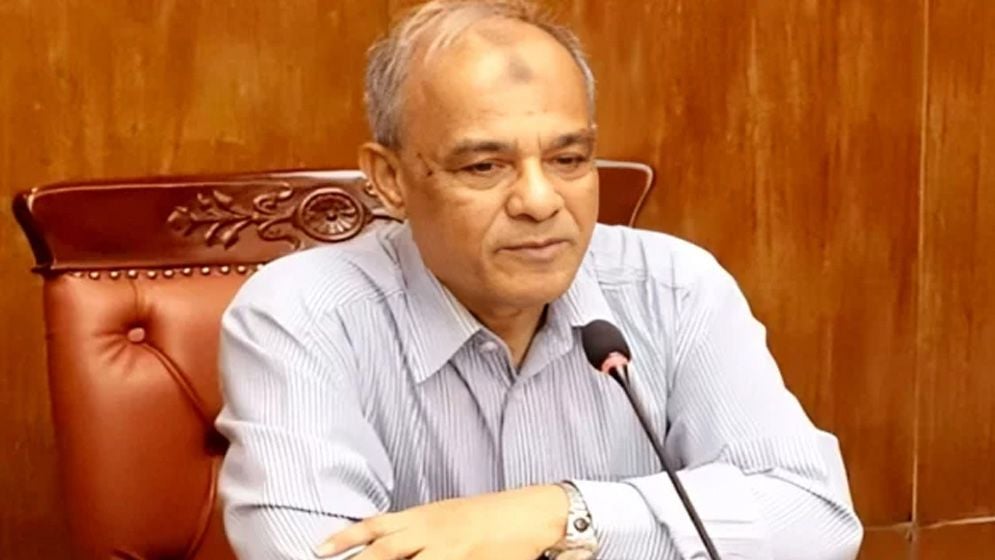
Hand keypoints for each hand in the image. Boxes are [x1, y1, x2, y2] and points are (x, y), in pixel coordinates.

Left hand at [314, 484, 568, 559]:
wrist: (531, 514)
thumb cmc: (487, 515)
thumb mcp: (445, 515)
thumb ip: (414, 529)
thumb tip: (382, 541)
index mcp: (424, 517)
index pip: (376, 527)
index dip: (346, 538)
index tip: (320, 548)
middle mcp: (432, 533)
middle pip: (385, 553)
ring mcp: (450, 553)